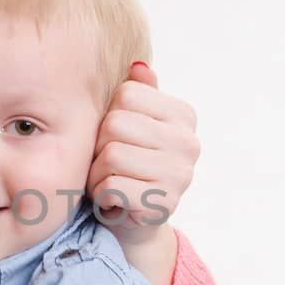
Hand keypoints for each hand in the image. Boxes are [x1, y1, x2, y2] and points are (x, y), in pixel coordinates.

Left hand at [87, 62, 200, 246]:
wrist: (134, 220)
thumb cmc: (128, 164)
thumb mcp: (134, 124)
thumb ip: (139, 92)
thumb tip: (138, 64)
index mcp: (183, 115)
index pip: (127, 93)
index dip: (108, 115)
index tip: (117, 137)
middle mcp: (188, 142)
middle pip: (115, 124)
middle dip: (98, 146)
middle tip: (108, 164)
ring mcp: (180, 174)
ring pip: (111, 155)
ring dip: (97, 173)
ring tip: (110, 180)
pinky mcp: (164, 203)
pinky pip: (111, 186)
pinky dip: (101, 195)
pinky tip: (114, 199)